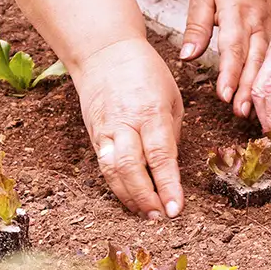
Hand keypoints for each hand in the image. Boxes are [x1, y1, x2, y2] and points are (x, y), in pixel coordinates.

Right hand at [74, 37, 185, 219]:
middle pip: (132, 168)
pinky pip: (104, 166)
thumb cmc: (144, 72)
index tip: (176, 208)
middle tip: (161, 216)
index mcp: (150, 110)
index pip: (160, 155)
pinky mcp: (94, 135)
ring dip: (129, 197)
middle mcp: (125, 122)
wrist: (105, 53)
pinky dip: (117, 186)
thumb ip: (172, 133)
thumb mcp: (172, 97)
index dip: (167, 185)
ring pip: (113, 171)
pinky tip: (129, 199)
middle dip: (146, 197)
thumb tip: (171, 167)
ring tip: (146, 214)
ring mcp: (106, 130)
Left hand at [182, 0, 270, 117]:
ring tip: (253, 112)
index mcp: (236, 11)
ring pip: (268, 64)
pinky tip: (268, 99)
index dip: (229, 72)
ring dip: (260, 88)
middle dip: (247, 87)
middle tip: (240, 111)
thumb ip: (196, 27)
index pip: (232, 45)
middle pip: (253, 59)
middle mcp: (257, 24)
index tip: (224, 94)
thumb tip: (187, 56)